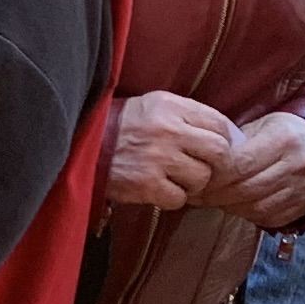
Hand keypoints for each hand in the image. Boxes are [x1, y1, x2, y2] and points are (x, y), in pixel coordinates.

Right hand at [104, 90, 234, 209]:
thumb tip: (226, 135)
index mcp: (170, 106)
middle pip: (219, 151)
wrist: (78, 145)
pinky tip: (158, 188)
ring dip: (192, 183)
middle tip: (200, 166)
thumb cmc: (117, 126)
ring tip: (174, 177)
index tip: (216, 149)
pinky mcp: (146, 184)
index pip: (219, 124)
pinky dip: (171, 198)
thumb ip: (186, 115)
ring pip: (202, 178)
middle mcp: (168, 130)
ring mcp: (157, 158)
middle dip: (214, 163)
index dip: (225, 139)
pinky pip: (179, 198)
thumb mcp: (152, 105)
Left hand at [195, 111, 304, 229]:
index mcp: (284, 139)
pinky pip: (270, 218)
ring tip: (214, 201)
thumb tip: (200, 163)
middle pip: (246, 189)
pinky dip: (248, 215)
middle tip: (197, 195)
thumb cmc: (281, 133)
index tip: (197, 177)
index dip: (215, 175)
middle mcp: (297, 164)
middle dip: (216, 195)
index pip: (241, 164)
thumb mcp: (259, 126)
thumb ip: (233, 143)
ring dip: (230, 207)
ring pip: (257, 207)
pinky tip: (236, 206)